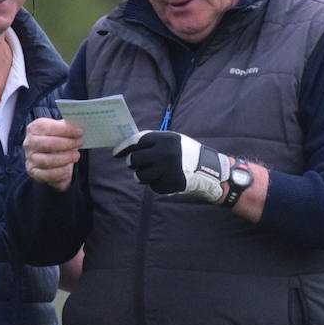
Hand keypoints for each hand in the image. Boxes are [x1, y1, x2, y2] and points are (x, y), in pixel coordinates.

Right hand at [23, 117, 83, 190]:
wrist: (53, 158)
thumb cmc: (59, 140)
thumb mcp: (61, 130)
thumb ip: (67, 126)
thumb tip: (81, 122)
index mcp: (34, 128)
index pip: (47, 127)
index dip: (65, 130)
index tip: (80, 132)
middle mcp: (29, 143)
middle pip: (47, 144)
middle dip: (67, 143)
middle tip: (80, 142)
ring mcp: (30, 159)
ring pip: (47, 160)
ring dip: (65, 158)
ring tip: (76, 155)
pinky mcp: (34, 172)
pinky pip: (47, 174)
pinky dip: (61, 172)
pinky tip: (69, 168)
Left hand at [113, 130, 228, 202]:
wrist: (207, 168)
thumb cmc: (184, 152)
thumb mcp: (171, 141)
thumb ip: (152, 143)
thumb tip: (128, 148)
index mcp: (165, 139)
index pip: (137, 142)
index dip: (123, 147)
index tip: (116, 153)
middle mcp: (165, 154)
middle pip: (135, 160)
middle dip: (132, 163)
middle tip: (134, 164)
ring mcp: (167, 170)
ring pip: (140, 175)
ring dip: (140, 175)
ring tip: (148, 173)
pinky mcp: (169, 184)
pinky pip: (152, 185)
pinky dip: (155, 183)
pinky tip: (164, 179)